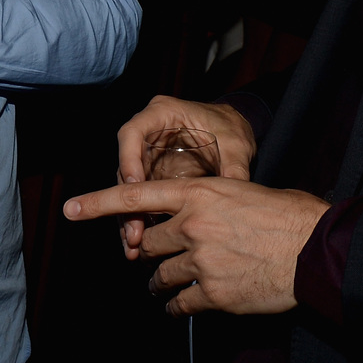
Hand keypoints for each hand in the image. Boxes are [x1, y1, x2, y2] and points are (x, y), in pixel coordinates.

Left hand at [62, 177, 328, 315]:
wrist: (315, 250)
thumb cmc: (288, 216)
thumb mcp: (244, 191)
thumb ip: (211, 203)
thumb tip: (196, 216)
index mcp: (199, 193)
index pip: (136, 196)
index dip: (98, 203)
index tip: (70, 209)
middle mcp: (192, 225)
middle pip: (150, 242)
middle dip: (153, 251)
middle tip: (163, 257)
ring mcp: (200, 261)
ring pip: (160, 275)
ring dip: (162, 282)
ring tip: (170, 286)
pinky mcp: (211, 293)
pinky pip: (178, 303)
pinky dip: (176, 306)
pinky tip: (183, 306)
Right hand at [113, 96, 258, 253]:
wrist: (233, 133)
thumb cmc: (231, 129)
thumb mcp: (235, 145)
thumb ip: (233, 168)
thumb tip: (237, 197)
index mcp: (162, 113)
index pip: (132, 133)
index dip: (128, 159)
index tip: (134, 186)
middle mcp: (147, 135)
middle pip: (125, 167)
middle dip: (127, 203)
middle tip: (134, 234)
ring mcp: (146, 157)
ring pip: (128, 190)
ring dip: (128, 219)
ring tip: (134, 248)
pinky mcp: (151, 177)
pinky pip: (139, 201)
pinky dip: (139, 222)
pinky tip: (140, 247)